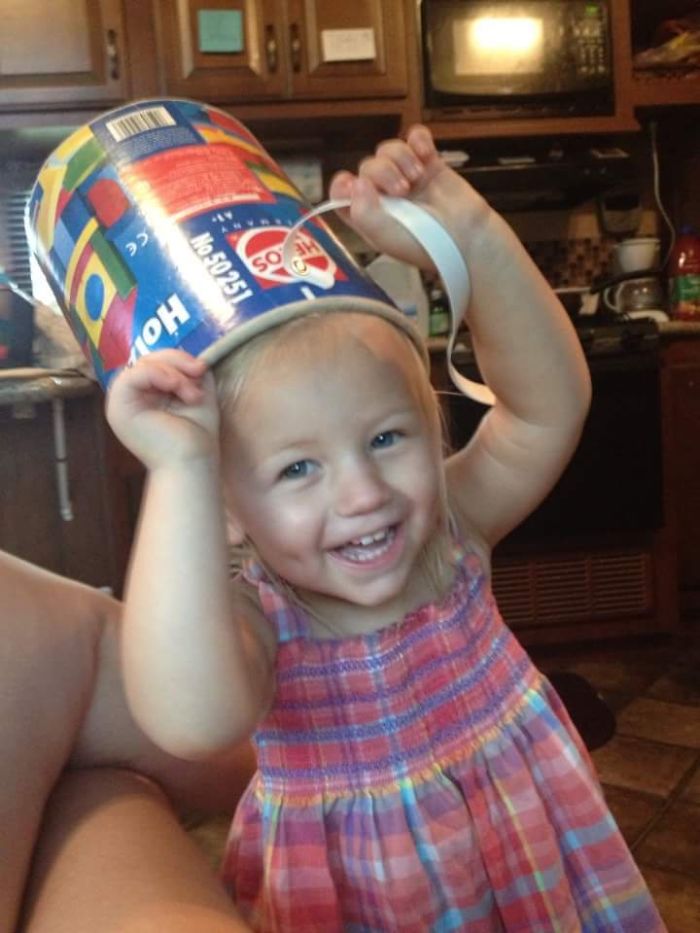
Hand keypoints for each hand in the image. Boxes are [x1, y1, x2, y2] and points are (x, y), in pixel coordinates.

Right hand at [106, 350, 219, 469]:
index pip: (155, 361)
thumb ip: (190, 371)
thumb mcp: (198, 393)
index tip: (202, 369)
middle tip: (199, 375)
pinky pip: (132, 375)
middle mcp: (131, 397)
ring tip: (191, 393)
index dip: (177, 358)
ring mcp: (121, 402)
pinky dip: (158, 375)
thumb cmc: (196, 435)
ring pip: (141, 363)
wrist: (193, 463)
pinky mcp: (118, 408)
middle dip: (178, 362)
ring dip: (173, 372)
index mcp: (146, 394)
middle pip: (148, 358)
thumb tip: (192, 356)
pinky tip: (177, 388)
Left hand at [328, 124, 485, 268]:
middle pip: (367, 166)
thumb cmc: (425, 245)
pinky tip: (426, 154)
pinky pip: (415, 138)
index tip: (358, 187)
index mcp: (369, 215)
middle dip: (382, 173)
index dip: (344, 186)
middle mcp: (383, 195)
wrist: (466, 238)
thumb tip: (356, 182)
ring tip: (417, 177)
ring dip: (401, 158)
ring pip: (389, 149)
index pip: (342, 192)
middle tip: (403, 191)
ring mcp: (406, 177)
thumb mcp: (386, 238)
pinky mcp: (429, 163)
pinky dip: (418, 140)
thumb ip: (363, 213)